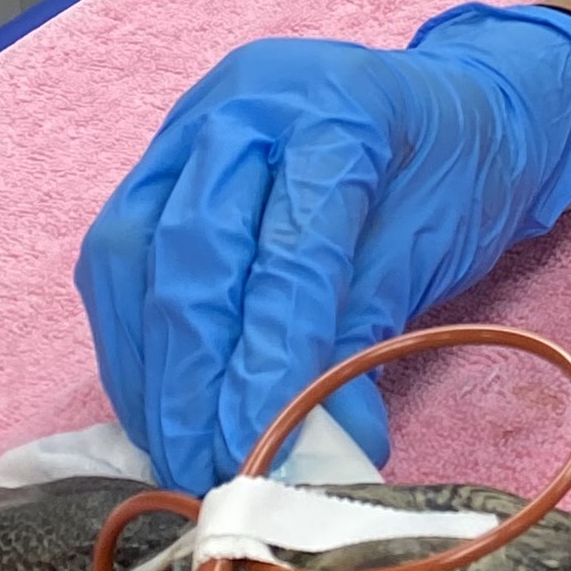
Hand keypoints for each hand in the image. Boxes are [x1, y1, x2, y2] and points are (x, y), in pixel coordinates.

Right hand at [75, 3, 570, 492]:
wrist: (454, 106)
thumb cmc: (452, 174)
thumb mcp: (430, 252)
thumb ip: (359, 342)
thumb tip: (310, 452)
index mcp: (337, 108)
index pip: (288, 250)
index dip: (267, 360)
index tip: (257, 451)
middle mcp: (246, 101)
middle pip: (192, 249)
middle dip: (192, 377)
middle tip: (208, 469)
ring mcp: (188, 126)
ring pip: (131, 253)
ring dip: (147, 368)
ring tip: (176, 453)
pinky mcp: (152, 165)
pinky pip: (116, 260)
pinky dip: (132, 344)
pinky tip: (156, 408)